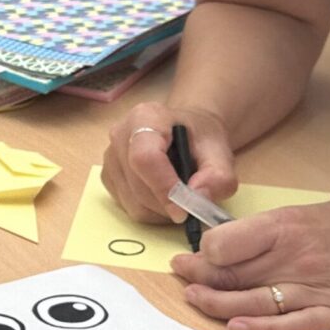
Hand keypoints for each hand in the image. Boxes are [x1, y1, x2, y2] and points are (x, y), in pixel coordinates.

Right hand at [103, 102, 236, 222]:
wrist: (186, 133)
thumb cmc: (200, 138)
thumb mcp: (221, 152)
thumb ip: (219, 176)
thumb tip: (198, 197)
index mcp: (146, 117)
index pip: (145, 157)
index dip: (163, 187)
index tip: (184, 211)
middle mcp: (120, 134)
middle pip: (138, 185)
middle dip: (168, 205)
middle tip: (192, 207)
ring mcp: (110, 157)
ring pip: (132, 202)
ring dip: (161, 211)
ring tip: (180, 200)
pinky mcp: (108, 177)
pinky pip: (127, 206)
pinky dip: (150, 211)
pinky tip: (164, 197)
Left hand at [171, 193, 329, 329]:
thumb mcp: (318, 208)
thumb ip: (279, 228)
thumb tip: (235, 241)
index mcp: (291, 223)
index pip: (226, 243)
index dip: (204, 252)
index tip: (194, 254)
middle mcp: (300, 256)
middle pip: (233, 275)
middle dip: (199, 279)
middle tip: (182, 278)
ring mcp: (320, 287)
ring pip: (254, 302)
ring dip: (218, 306)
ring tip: (195, 301)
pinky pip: (294, 326)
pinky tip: (238, 329)